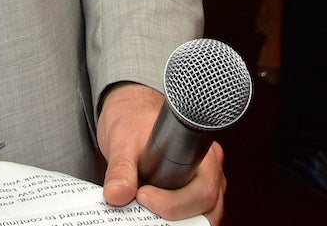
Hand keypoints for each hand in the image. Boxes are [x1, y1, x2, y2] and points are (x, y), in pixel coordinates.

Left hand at [97, 83, 225, 223]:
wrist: (129, 112)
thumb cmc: (135, 119)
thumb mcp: (123, 141)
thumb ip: (121, 169)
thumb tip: (117, 195)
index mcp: (204, 157)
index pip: (203, 192)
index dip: (174, 203)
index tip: (143, 195)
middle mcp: (209, 174)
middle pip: (204, 211)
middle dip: (172, 218)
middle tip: (138, 205)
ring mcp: (200, 187)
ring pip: (197, 218)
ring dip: (170, 221)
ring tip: (140, 210)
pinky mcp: (188, 197)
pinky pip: (185, 218)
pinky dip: (165, 220)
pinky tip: (145, 213)